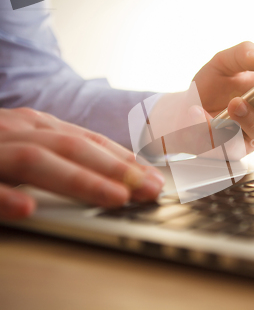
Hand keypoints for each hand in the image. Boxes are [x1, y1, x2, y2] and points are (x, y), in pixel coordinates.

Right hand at [0, 108, 164, 219]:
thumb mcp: (25, 143)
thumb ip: (60, 156)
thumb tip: (109, 177)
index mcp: (37, 127)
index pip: (91, 142)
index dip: (126, 161)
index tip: (156, 180)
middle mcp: (18, 130)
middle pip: (74, 147)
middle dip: (118, 169)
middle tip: (152, 191)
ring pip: (37, 159)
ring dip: (81, 180)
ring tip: (117, 198)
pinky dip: (4, 196)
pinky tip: (27, 209)